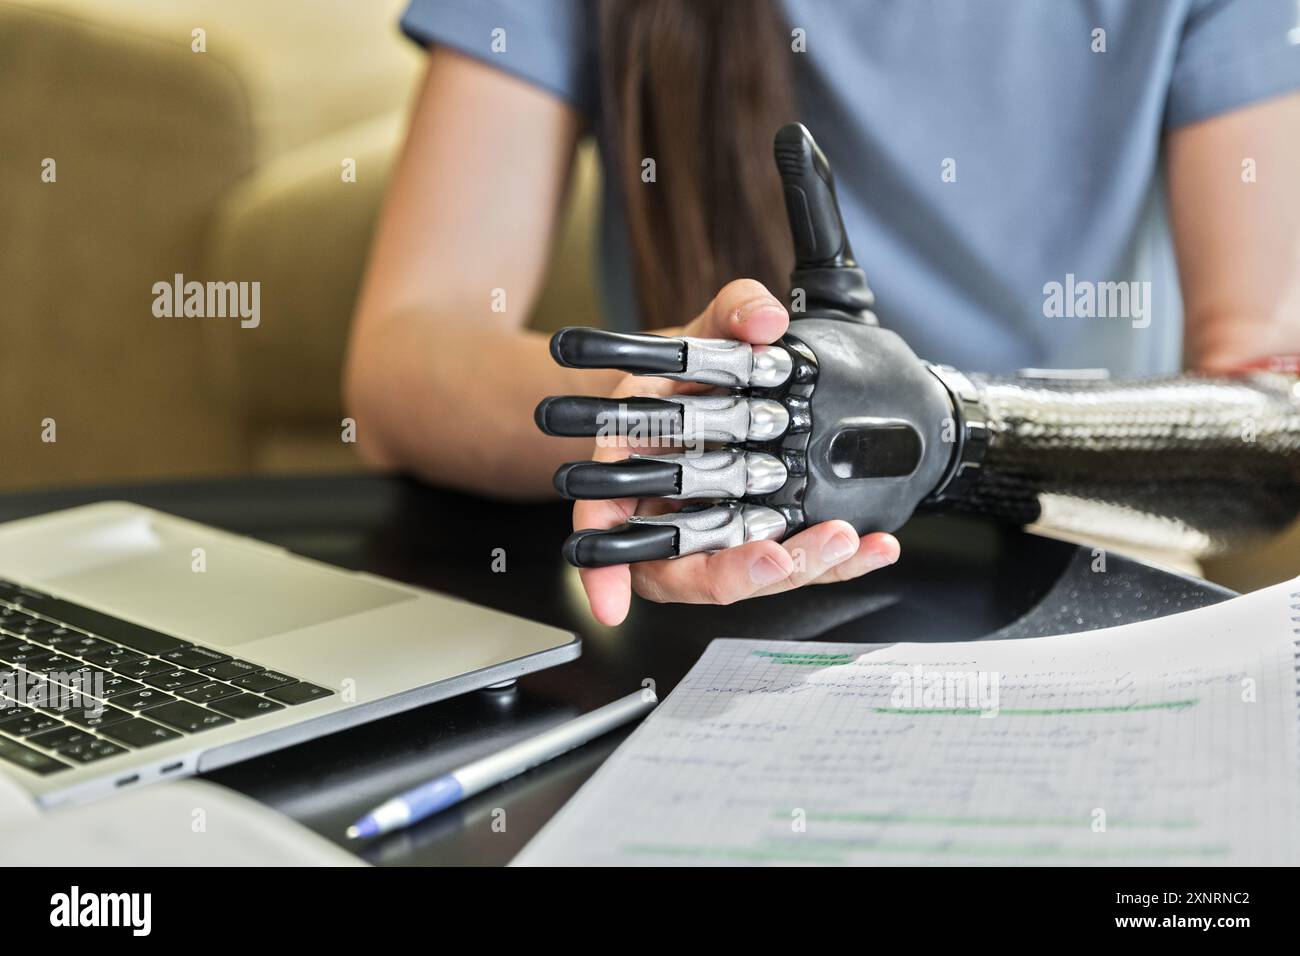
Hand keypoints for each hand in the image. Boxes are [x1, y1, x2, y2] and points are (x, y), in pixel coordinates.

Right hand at [542, 277, 898, 625]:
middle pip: (688, 568)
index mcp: (629, 468)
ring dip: (799, 566)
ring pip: (748, 571)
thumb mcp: (704, 330)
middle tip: (778, 557)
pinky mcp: (765, 537)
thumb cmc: (685, 372)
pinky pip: (798, 557)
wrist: (710, 386)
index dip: (603, 571)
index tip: (612, 602)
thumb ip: (731, 313)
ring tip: (846, 543)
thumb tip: (765, 319)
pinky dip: (839, 562)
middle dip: (736, 573)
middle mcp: (668, 512)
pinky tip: (878, 546)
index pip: (604, 527)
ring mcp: (718, 531)